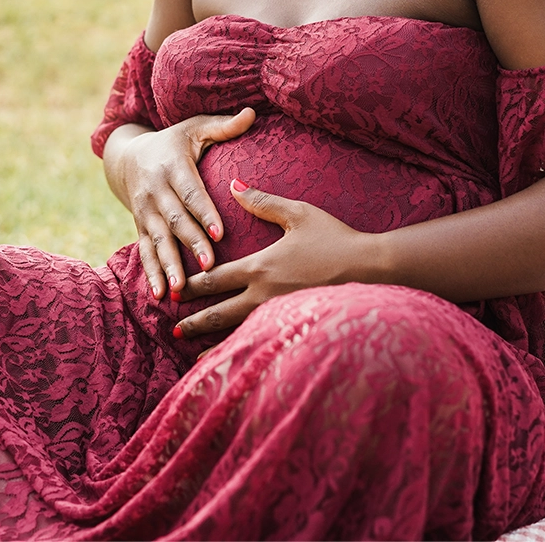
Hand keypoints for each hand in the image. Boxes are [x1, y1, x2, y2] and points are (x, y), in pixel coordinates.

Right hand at [104, 108, 255, 299]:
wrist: (128, 157)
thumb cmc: (174, 142)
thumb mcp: (195, 128)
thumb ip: (224, 126)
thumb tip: (253, 113)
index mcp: (172, 167)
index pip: (191, 193)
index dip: (205, 213)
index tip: (221, 232)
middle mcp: (155, 191)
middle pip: (175, 221)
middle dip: (191, 244)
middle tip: (210, 265)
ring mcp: (144, 212)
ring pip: (157, 241)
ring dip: (168, 265)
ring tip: (180, 288)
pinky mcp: (139, 227)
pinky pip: (144, 252)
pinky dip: (151, 274)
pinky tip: (159, 294)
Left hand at [174, 179, 373, 338]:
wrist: (371, 269)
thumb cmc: (336, 238)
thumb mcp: (298, 213)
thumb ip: (263, 201)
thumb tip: (234, 184)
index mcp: (260, 266)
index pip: (214, 278)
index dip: (191, 285)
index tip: (173, 292)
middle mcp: (263, 296)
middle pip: (219, 312)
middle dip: (194, 321)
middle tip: (173, 329)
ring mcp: (279, 316)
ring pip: (237, 333)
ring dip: (213, 342)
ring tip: (194, 355)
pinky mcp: (295, 327)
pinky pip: (262, 342)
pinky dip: (243, 352)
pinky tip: (236, 361)